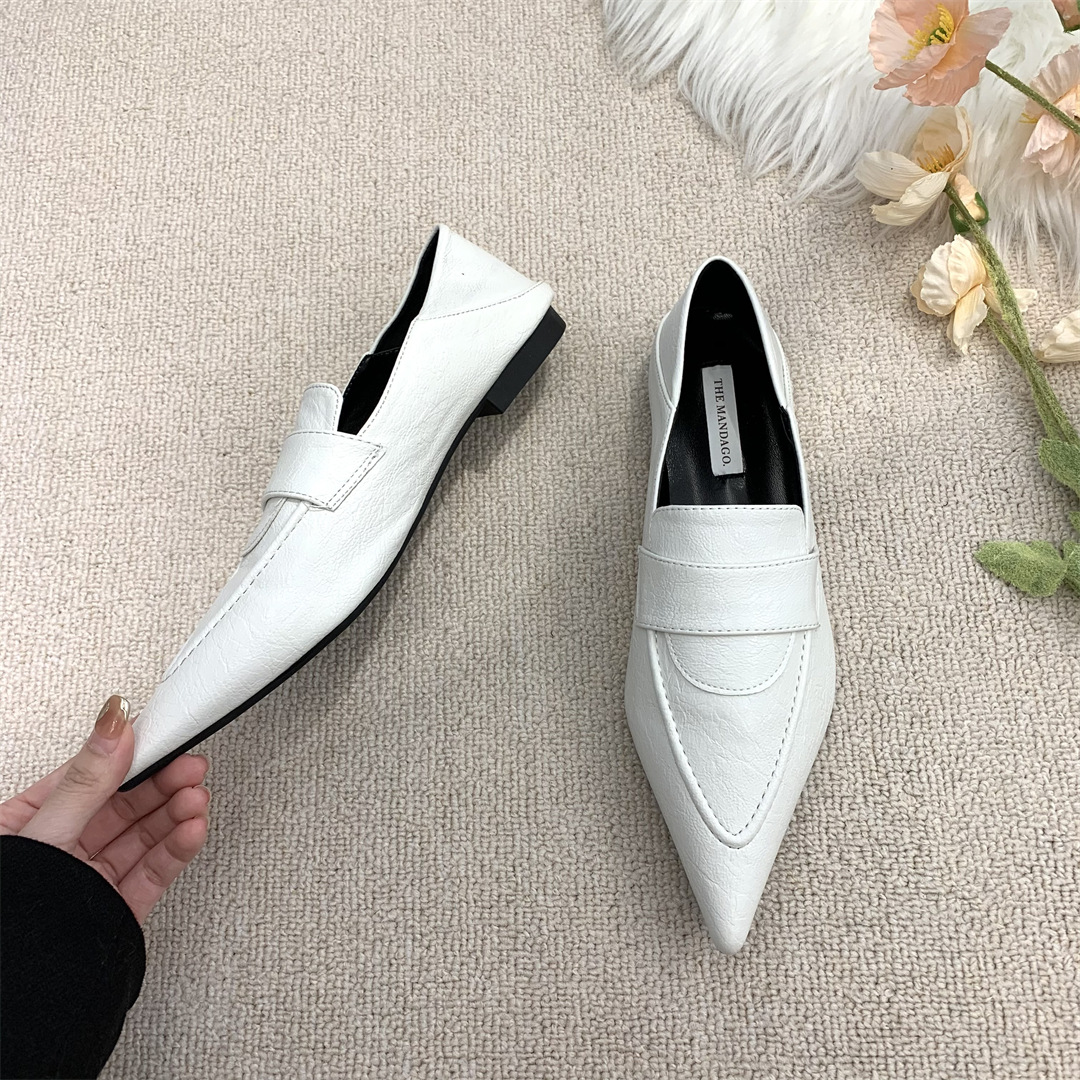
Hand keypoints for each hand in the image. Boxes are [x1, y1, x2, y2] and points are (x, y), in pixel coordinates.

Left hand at [0, 695, 210, 924]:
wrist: (17, 992)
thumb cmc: (10, 915)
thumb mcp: (44, 834)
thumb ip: (85, 782)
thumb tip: (112, 728)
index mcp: (28, 825)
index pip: (89, 779)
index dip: (131, 757)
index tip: (163, 739)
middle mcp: (61, 851)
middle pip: (124, 807)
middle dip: (163, 785)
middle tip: (192, 767)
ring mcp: (90, 880)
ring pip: (143, 837)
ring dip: (176, 814)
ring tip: (198, 798)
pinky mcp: (116, 908)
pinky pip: (152, 872)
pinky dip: (176, 849)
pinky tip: (192, 829)